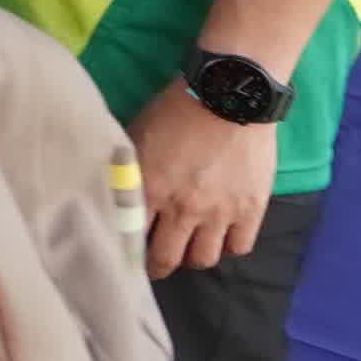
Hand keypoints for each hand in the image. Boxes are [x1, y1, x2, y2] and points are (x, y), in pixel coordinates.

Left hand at [131, 85, 272, 278]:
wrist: (229, 95)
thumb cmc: (175, 110)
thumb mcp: (135, 137)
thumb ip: (125, 171)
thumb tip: (109, 191)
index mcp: (149, 191)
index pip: (131, 239)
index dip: (126, 251)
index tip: (125, 255)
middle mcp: (184, 210)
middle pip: (168, 260)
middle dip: (159, 265)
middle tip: (157, 262)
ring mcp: (220, 212)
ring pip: (204, 259)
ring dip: (193, 256)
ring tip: (190, 246)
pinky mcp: (251, 208)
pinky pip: (240, 246)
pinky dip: (229, 245)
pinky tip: (221, 235)